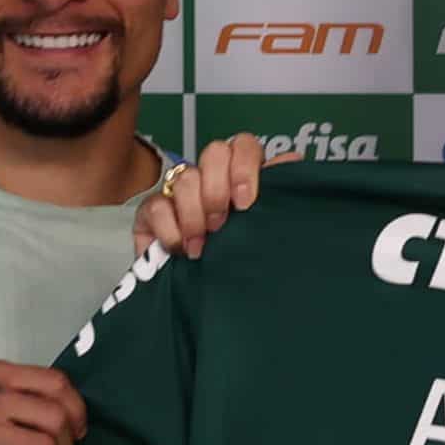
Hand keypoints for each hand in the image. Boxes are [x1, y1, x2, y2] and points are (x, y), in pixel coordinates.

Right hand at [136, 133, 298, 258]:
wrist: (208, 298)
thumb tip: (292, 160)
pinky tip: (181, 250)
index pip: (244, 146)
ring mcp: (180, 192)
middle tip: (220, 224)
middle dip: (217, 190)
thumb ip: (278, 193)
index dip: (243, 168)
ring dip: (194, 215)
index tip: (245, 203)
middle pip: (213, 153)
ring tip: (201, 246)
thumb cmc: (241, 260)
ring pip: (185, 178)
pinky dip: (170, 230)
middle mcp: (213, 177)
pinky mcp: (153, 212)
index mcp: (243, 177)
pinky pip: (155, 205)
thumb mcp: (266, 228)